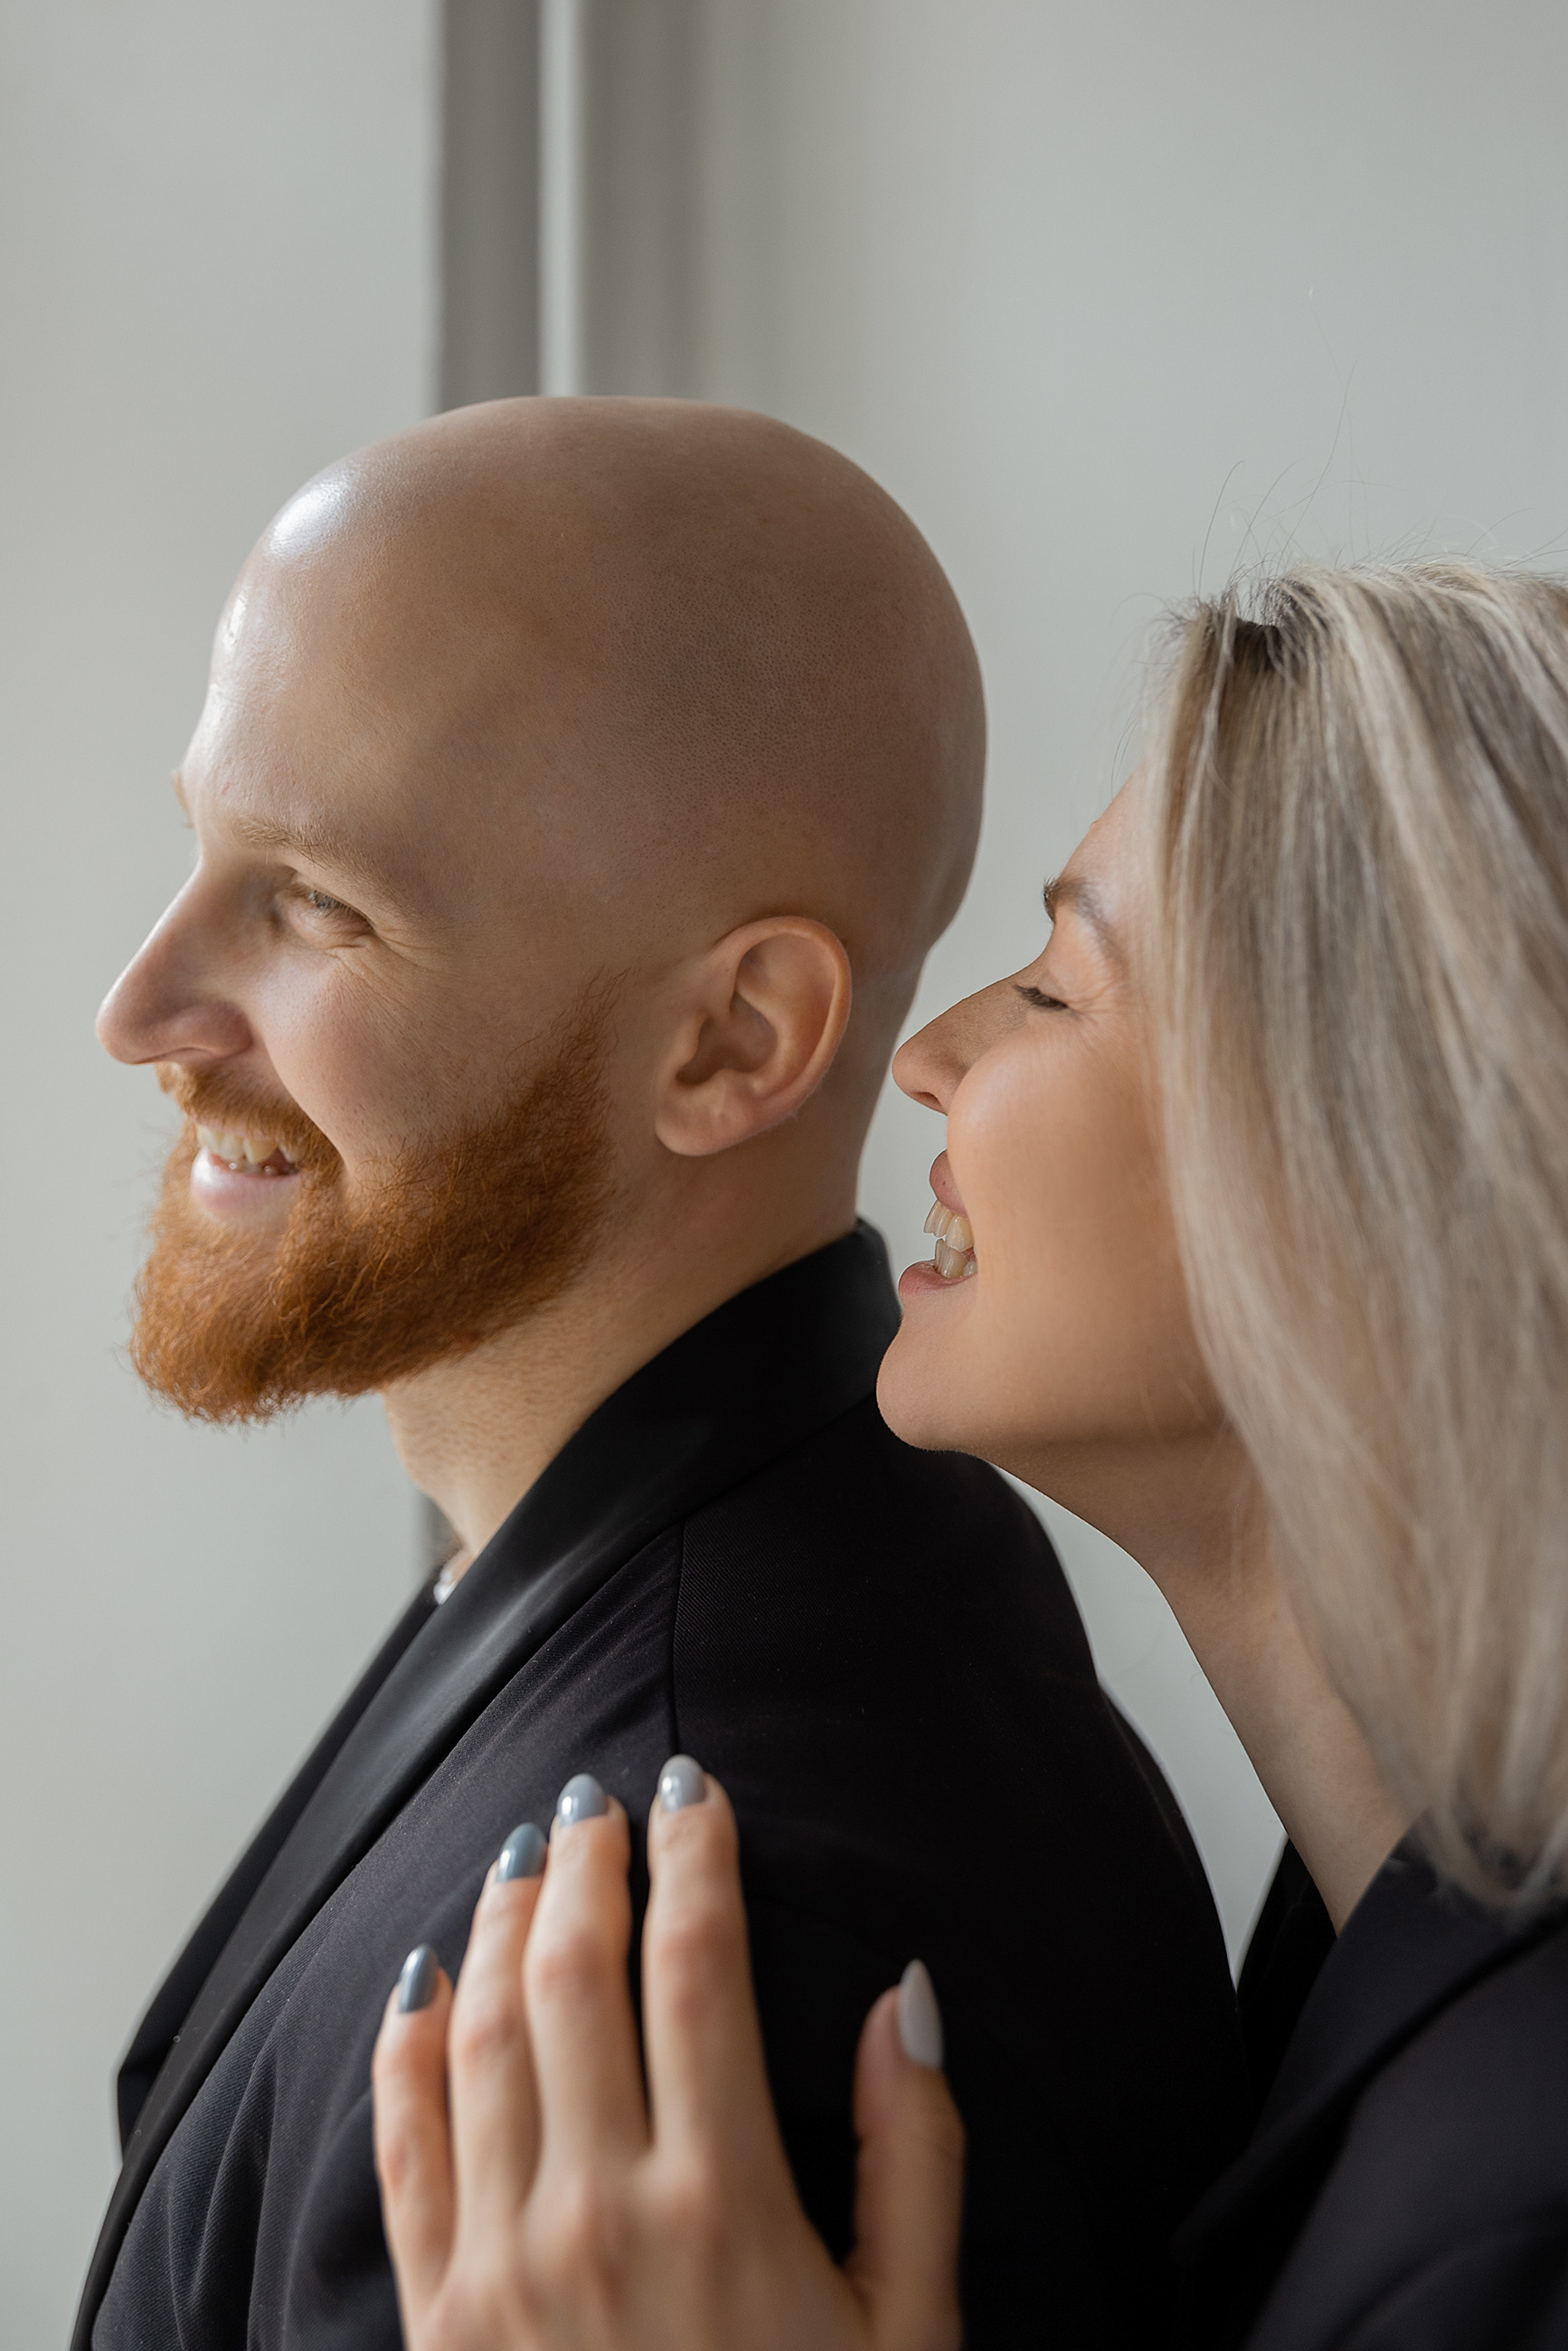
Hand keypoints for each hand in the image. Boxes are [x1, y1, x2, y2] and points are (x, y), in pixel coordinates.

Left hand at [372, 1763, 964, 2350]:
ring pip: (481, 2037)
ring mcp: (501, 2267)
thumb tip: (904, 1996)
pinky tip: (422, 1983)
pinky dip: (406, 2050)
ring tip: (525, 1855)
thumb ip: (913, 2156)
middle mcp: (597, 2214)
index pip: (698, 1967)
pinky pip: (404, 2149)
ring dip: (498, 1925)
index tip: (696, 1793)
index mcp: (723, 2202)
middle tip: (601, 1798)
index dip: (696, 1858)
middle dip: (588, 1865)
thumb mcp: (911, 2331)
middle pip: (575, 1976)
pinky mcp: (436, 2321)